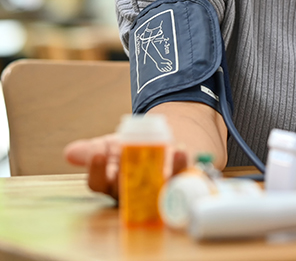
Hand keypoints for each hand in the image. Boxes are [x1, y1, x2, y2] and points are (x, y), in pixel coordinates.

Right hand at [64, 134, 188, 199]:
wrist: (156, 145)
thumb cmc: (127, 150)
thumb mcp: (109, 147)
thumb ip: (92, 150)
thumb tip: (70, 152)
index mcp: (109, 184)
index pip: (98, 183)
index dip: (96, 170)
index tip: (98, 153)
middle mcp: (130, 194)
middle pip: (127, 190)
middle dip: (130, 174)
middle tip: (130, 155)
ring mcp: (155, 192)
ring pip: (158, 189)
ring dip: (165, 172)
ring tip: (171, 151)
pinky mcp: (176, 185)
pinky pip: (179, 181)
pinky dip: (181, 166)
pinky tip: (180, 151)